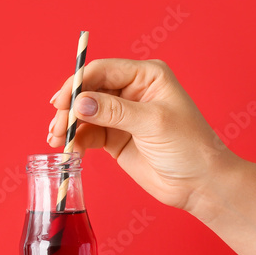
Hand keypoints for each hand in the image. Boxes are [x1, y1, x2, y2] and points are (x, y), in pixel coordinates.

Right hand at [48, 58, 239, 214]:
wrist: (199, 183)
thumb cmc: (190, 147)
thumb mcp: (152, 123)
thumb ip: (114, 111)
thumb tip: (80, 103)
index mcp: (146, 76)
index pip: (102, 71)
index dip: (78, 84)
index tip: (60, 103)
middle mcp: (132, 91)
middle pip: (88, 91)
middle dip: (69, 108)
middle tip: (56, 127)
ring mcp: (121, 115)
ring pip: (84, 113)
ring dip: (67, 126)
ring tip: (57, 141)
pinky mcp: (114, 137)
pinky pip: (87, 133)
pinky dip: (75, 140)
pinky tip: (69, 150)